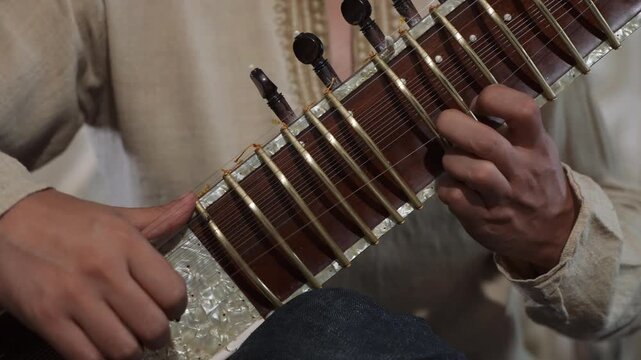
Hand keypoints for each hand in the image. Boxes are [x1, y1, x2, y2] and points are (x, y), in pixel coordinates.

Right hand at [0, 189, 195, 359]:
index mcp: (127, 243)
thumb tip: (191, 203)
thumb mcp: (114, 215)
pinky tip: (99, 347)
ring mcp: (75, 297)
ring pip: (124, 349)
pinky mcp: (47, 318)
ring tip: (125, 340)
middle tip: (148, 330)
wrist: (5, 218)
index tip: (168, 308)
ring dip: (130, 351)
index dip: (177, 308)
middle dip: (157, 335)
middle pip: (153, 327)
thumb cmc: (64, 220)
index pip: (173, 291)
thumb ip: (157, 218)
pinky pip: (87, 358)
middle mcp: (106, 271)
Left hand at [435, 85, 577, 274]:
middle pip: (486, 142)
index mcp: (536, 145)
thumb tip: (467, 102)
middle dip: (455, 126)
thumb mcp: (536, 148)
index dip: (494, 97)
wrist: (552, 232)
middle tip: (445, 122)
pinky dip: (446, 187)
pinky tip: (452, 185)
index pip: (524, 110)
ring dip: (451, 160)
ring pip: (473, 171)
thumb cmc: (534, 178)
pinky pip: (455, 197)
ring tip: (452, 160)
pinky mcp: (484, 221)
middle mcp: (522, 170)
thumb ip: (510, 126)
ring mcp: (503, 198)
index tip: (477, 103)